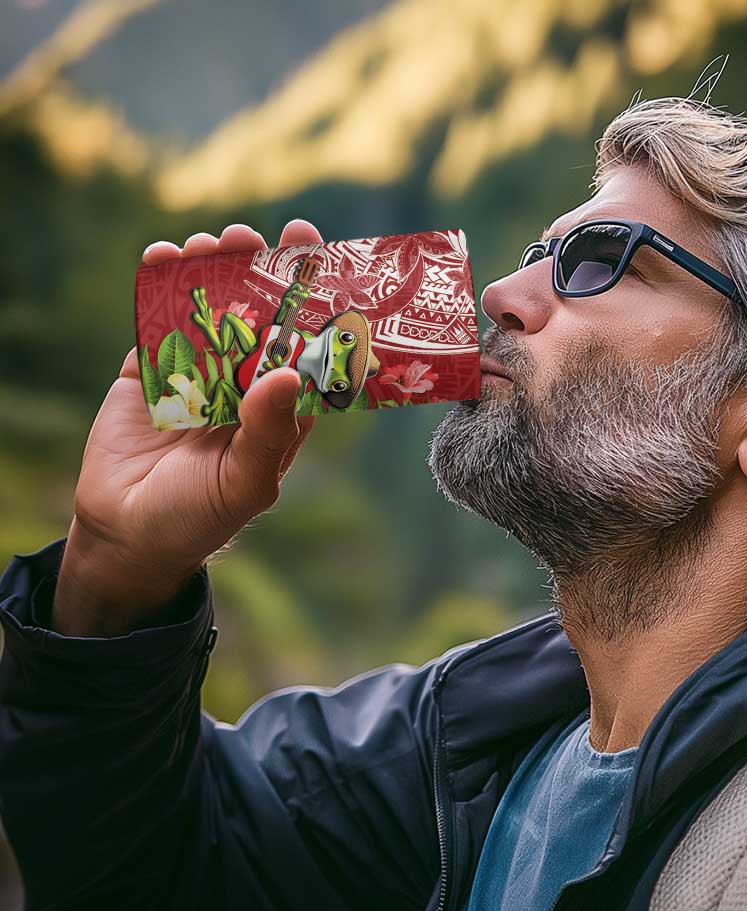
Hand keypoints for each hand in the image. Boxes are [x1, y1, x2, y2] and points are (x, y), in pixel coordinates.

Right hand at [52, 220, 323, 636]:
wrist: (127, 534)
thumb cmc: (200, 517)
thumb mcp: (244, 482)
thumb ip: (268, 431)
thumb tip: (287, 372)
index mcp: (279, 408)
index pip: (303, 346)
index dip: (311, 303)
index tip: (316, 257)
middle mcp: (243, 384)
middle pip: (257, 316)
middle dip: (258, 273)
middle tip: (254, 237)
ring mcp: (196, 373)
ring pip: (208, 310)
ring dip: (211, 272)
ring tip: (212, 242)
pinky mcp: (149, 371)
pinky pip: (156, 322)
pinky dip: (158, 287)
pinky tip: (163, 256)